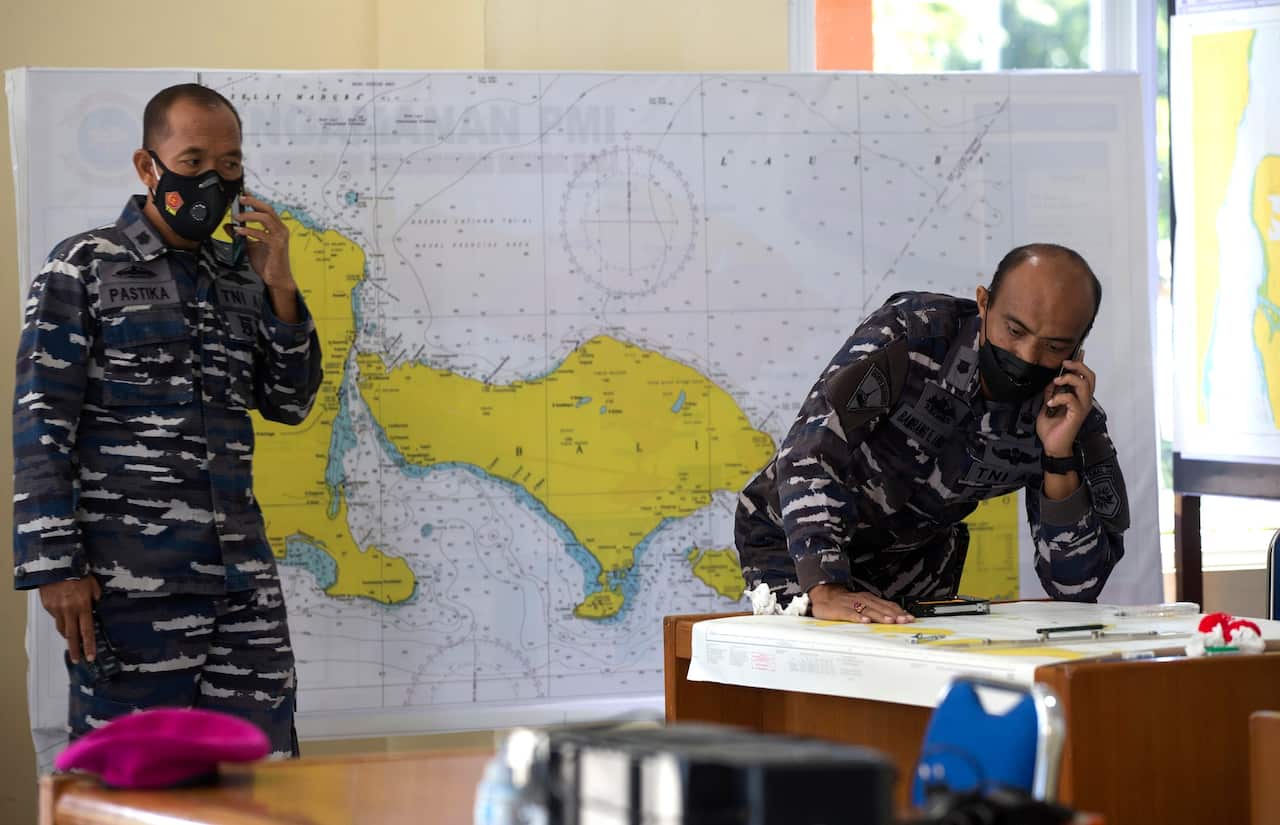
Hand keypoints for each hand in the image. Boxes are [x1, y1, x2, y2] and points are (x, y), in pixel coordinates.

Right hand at [39, 577, 101, 663]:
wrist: (58, 564)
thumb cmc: (78, 574)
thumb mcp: (93, 586)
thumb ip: (95, 599)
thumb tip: (96, 608)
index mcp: (83, 606)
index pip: (87, 630)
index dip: (88, 645)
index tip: (90, 656)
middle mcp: (69, 610)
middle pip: (71, 635)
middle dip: (75, 649)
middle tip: (77, 659)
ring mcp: (57, 609)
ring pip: (62, 628)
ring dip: (67, 635)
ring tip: (72, 639)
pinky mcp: (48, 606)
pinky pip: (55, 617)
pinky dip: (60, 618)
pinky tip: (64, 613)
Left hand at [227, 192, 298, 321]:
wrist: (276, 279)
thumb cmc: (267, 263)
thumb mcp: (250, 246)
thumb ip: (242, 235)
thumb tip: (228, 226)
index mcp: (277, 228)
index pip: (266, 209)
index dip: (255, 199)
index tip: (243, 193)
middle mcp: (281, 230)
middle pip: (268, 209)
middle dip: (253, 201)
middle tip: (240, 199)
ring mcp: (280, 237)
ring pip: (267, 218)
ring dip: (250, 215)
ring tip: (237, 217)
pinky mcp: (277, 246)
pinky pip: (262, 234)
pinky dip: (249, 231)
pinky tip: (239, 231)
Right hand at [810, 584, 913, 623]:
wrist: (823, 596)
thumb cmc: (844, 603)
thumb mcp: (862, 605)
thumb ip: (877, 611)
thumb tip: (895, 619)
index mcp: (869, 599)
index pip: (887, 604)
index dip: (899, 611)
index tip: (909, 618)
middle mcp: (862, 600)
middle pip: (880, 607)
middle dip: (893, 614)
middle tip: (904, 620)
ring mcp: (851, 604)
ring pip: (868, 610)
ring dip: (880, 615)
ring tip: (889, 621)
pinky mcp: (840, 610)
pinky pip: (850, 614)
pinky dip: (858, 618)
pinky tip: (865, 622)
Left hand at [1036, 358, 1094, 457]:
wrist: (1052, 446)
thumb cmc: (1052, 428)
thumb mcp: (1048, 405)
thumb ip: (1051, 392)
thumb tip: (1051, 380)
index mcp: (1079, 397)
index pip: (1085, 377)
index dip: (1082, 364)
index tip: (1078, 352)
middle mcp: (1084, 401)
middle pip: (1090, 377)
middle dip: (1078, 366)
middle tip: (1065, 364)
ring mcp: (1082, 408)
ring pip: (1084, 384)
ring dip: (1069, 379)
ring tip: (1056, 381)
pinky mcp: (1077, 415)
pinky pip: (1071, 399)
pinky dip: (1059, 397)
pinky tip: (1050, 403)